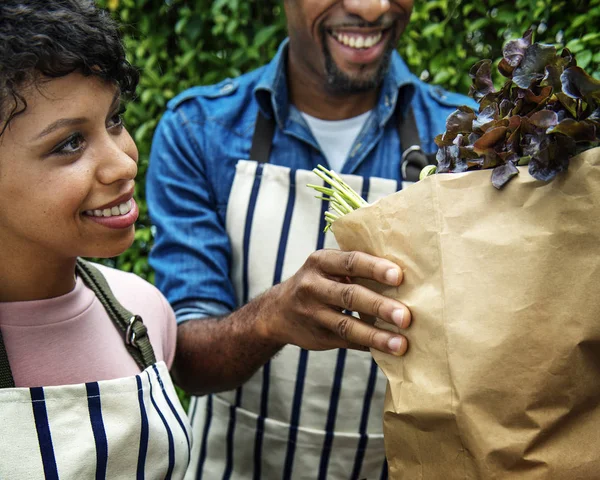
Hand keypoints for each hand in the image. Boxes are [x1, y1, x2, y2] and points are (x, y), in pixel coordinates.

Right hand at [261, 249, 410, 354]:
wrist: (277, 311)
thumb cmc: (318, 282)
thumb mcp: (327, 267)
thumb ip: (355, 267)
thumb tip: (404, 277)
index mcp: (320, 262)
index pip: (351, 262)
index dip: (375, 269)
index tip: (399, 276)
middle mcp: (313, 286)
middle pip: (350, 295)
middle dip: (379, 306)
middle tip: (406, 316)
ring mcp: (313, 313)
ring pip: (347, 325)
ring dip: (376, 335)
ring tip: (400, 344)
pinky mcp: (318, 336)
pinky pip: (346, 342)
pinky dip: (369, 345)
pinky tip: (388, 350)